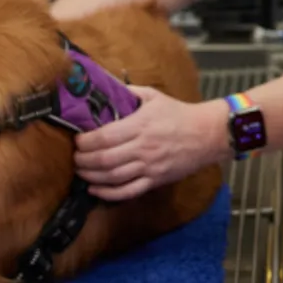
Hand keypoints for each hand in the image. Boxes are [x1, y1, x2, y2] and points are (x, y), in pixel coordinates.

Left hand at [73, 86, 228, 200]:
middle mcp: (142, 147)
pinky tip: (95, 190)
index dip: (85, 141)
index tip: (77, 140)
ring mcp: (149, 167)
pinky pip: (128, 191)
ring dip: (91, 176)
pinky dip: (108, 193)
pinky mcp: (155, 180)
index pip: (105, 137)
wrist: (207, 134)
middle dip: (83, 160)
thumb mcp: (154, 96)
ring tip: (80, 172)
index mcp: (140, 125)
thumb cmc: (179, 113)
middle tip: (74, 158)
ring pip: (113, 177)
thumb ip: (129, 93)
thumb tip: (106, 88)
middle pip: (104, 159)